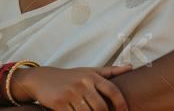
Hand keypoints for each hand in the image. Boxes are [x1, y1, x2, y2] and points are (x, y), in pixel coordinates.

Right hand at [16, 66, 131, 110]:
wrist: (42, 79)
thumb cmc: (70, 77)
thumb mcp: (89, 71)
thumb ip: (110, 71)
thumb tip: (131, 67)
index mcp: (92, 76)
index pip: (112, 90)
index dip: (121, 103)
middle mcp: (82, 83)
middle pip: (101, 107)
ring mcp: (70, 93)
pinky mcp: (59, 103)